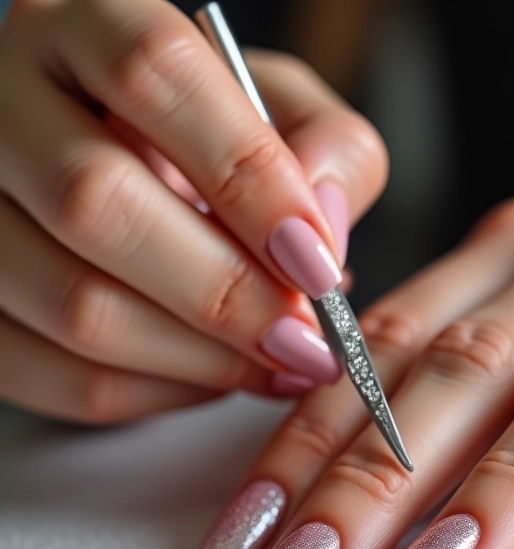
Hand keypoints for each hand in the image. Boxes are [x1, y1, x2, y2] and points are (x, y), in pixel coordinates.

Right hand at [0, 0, 386, 420]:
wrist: (140, 176)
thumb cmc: (217, 143)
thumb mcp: (285, 114)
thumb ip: (328, 150)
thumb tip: (322, 231)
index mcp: (86, 27)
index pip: (153, 74)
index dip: (248, 179)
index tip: (315, 262)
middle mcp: (6, 104)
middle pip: (96, 201)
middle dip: (226, 295)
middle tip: (303, 339)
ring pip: (76, 304)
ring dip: (201, 359)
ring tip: (277, 362)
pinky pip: (62, 376)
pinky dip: (161, 393)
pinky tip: (219, 376)